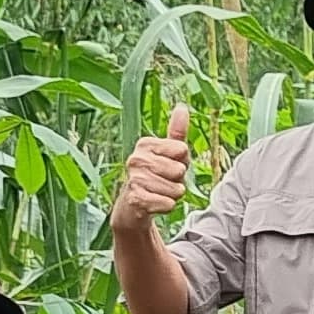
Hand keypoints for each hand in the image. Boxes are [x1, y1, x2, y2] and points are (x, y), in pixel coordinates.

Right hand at [112, 105, 193, 227]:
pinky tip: (155, 204)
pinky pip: (168, 203)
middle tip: (164, 182)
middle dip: (178, 181)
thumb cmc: (154, 176)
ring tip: (159, 193)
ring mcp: (134, 179)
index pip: (182, 150)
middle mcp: (136, 158)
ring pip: (176, 190)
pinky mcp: (136, 199)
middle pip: (180, 170)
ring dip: (172, 195)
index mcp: (145, 144)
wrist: (132, 207)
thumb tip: (182, 107)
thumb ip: (176, 132)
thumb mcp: (167, 153)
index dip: (182, 162)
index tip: (169, 166)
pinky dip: (167, 207)